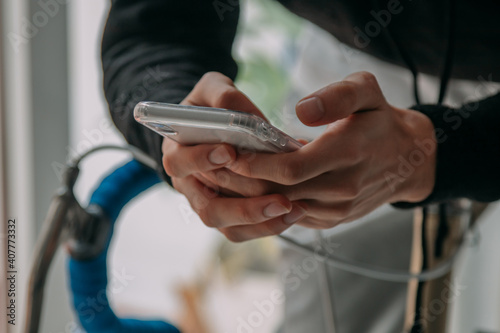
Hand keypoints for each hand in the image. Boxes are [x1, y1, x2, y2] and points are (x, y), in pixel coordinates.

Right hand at [162, 72, 306, 241]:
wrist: (209, 126)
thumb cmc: (209, 107)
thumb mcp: (211, 89)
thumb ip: (221, 95)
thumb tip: (238, 110)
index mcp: (176, 151)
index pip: (179, 163)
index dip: (201, 160)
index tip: (229, 152)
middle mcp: (188, 183)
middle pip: (208, 207)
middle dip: (244, 206)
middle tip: (280, 199)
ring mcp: (205, 203)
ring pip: (226, 224)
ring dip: (260, 220)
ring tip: (292, 209)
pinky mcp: (224, 215)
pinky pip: (241, 231)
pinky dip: (267, 226)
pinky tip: (295, 214)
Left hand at [224, 71, 436, 228]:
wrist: (408, 160)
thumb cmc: (381, 121)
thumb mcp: (367, 91)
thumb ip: (337, 96)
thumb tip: (302, 111)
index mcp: (348, 152)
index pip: (289, 168)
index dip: (254, 163)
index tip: (229, 151)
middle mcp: (342, 188)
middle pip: (278, 192)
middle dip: (242, 180)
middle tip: (214, 165)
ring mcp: (337, 209)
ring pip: (281, 208)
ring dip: (249, 195)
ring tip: (224, 177)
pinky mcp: (332, 220)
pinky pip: (291, 217)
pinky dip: (267, 205)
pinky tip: (250, 190)